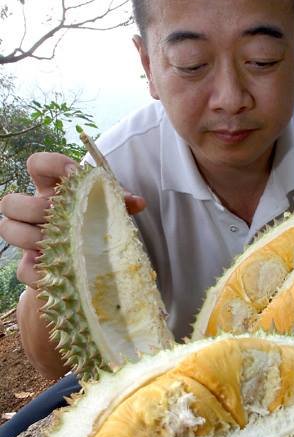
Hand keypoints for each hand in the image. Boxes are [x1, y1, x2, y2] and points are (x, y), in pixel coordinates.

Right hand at [0, 152, 145, 288]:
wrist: (89, 266)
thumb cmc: (97, 227)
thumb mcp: (109, 211)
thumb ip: (119, 202)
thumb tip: (138, 202)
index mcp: (52, 190)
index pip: (37, 164)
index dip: (51, 164)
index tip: (73, 173)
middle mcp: (34, 212)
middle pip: (10, 201)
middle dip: (32, 207)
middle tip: (55, 214)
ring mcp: (29, 238)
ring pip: (7, 229)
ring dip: (29, 236)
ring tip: (53, 242)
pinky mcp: (31, 267)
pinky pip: (23, 269)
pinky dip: (40, 271)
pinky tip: (59, 271)